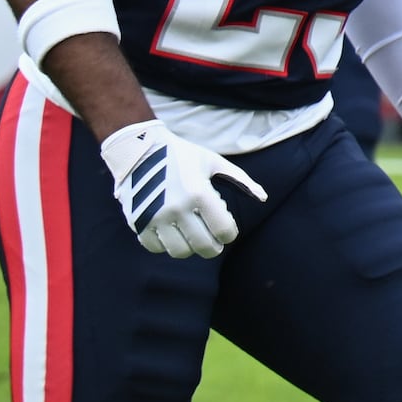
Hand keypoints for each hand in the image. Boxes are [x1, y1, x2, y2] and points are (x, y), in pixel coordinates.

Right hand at [101, 120, 267, 259]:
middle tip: (215, 241)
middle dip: (214, 246)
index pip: (223, 230)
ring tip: (193, 237)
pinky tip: (172, 233)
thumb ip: (241, 180)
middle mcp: (177, 208)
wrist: (139, 149)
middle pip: (204, 246)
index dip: (230, 234)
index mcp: (199, 193)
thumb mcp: (214, 162)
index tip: (228, 231)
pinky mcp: (137, 222)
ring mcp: (155, 217)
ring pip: (180, 251)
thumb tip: (264, 198)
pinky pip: (155, 247)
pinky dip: (166, 245)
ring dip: (191, 248)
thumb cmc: (182, 155)